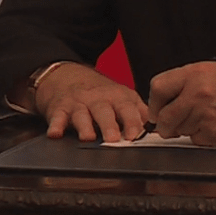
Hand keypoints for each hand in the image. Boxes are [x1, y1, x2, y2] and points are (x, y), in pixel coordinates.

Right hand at [33, 63, 148, 142]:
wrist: (67, 76)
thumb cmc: (99, 93)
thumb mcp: (123, 97)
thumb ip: (139, 112)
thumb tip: (160, 129)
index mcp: (118, 97)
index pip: (128, 109)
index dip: (132, 122)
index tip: (135, 135)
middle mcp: (98, 99)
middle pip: (105, 111)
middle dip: (110, 125)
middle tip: (114, 139)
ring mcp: (79, 103)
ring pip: (82, 115)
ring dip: (85, 126)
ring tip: (88, 137)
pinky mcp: (60, 109)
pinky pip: (57, 117)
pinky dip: (55, 125)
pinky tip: (55, 134)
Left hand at [147, 61, 215, 146]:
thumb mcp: (215, 73)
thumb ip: (186, 83)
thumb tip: (161, 101)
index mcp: (196, 73)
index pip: (157, 87)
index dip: (155, 102)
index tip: (159, 109)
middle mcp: (197, 92)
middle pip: (163, 116)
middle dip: (168, 123)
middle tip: (179, 122)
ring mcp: (205, 114)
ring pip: (178, 130)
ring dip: (188, 130)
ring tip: (210, 119)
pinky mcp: (214, 134)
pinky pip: (195, 141)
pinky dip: (203, 139)